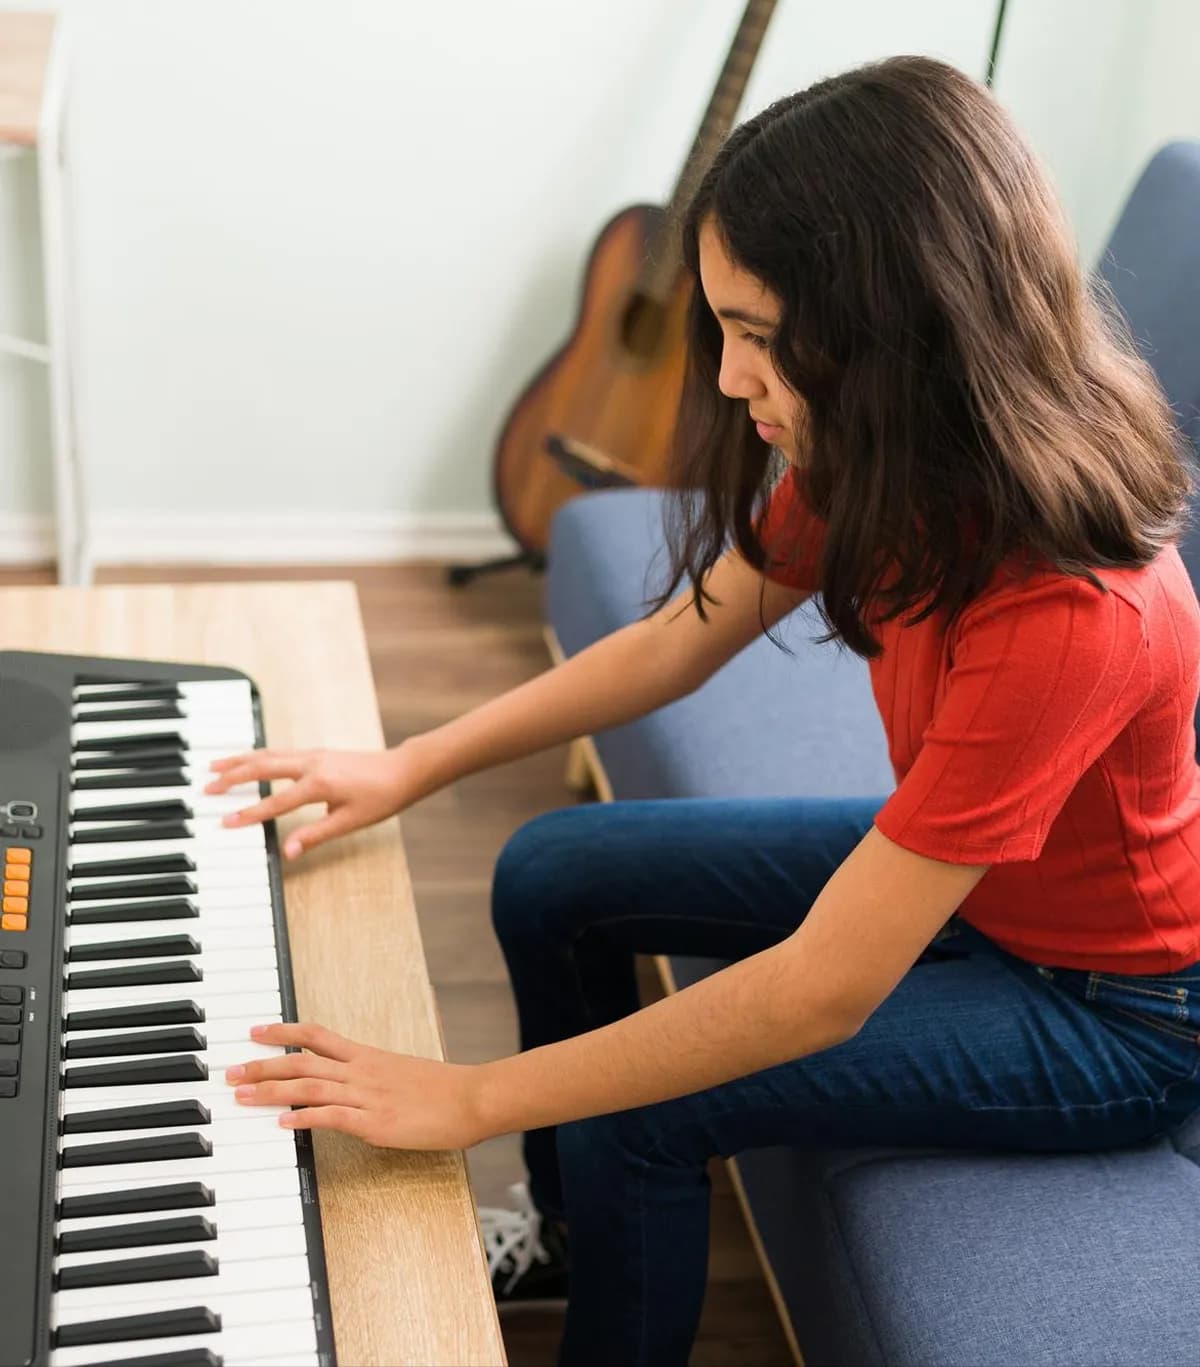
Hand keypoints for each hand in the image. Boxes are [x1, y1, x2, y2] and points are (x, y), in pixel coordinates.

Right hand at [205, 743, 423, 858]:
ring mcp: (314, 755)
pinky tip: (248, 759)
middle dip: (233, 778)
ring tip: (215, 766)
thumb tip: (288, 852)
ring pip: (268, 755)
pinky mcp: (318, 752)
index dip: (250, 815)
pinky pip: (279, 751)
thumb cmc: (381, 797)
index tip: (226, 822)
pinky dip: (258, 755)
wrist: (403, 771)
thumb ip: (315, 835)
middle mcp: (312, 764)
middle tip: (206, 788)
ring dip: (240, 760)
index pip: (276, 803)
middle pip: (263, 768)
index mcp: (319, 784)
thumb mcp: (350, 822)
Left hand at [225, 1023, 487, 1149]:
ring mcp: (368, 1095)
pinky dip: (305, 1117)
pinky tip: (282, 1122)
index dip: (284, 1031)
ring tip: (243, 1094)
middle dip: (263, 1065)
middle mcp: (362, 1071)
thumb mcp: (402, 1073)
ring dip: (271, 1090)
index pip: (317, 1035)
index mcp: (367, 1057)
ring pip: (310, 1086)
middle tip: (231, 1071)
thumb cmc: (443, 1089)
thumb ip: (373, 1078)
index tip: (255, 1031)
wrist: (473, 1097)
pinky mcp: (376, 1122)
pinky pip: (333, 1117)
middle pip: (303, 1060)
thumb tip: (350, 1087)